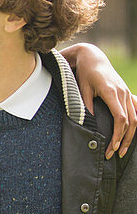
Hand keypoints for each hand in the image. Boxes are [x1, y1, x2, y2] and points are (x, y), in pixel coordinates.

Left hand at [61, 42, 135, 157]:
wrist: (93, 58)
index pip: (120, 119)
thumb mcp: (81, 89)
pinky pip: (136, 109)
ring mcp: (126, 92)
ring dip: (129, 135)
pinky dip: (135, 122)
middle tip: (115, 155)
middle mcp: (123, 93)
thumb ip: (86, 107)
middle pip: (130, 121)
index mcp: (112, 93)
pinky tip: (131, 134)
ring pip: (135, 117)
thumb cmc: (85, 74)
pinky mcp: (126, 93)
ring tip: (122, 149)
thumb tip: (89, 125)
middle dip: (123, 140)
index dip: (117, 135)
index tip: (111, 147)